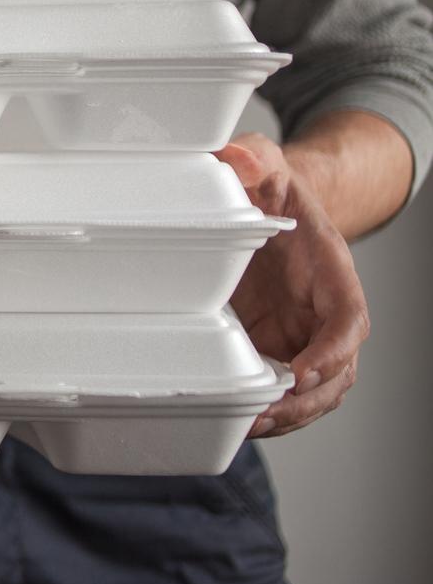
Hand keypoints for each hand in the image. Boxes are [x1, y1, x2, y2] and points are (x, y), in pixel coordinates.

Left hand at [216, 133, 369, 437]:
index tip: (302, 373)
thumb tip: (236, 158)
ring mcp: (302, 334)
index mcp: (332, 273)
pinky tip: (237, 419)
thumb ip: (254, 158)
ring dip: (288, 415)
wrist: (269, 205)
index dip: (331, 352)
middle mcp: (324, 312)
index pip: (348, 321)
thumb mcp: (264, 164)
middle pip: (336, 371)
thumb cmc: (272, 187)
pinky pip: (283, 389)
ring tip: (249, 425)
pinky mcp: (276, 345)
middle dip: (305, 400)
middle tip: (265, 414)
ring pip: (314, 392)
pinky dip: (267, 409)